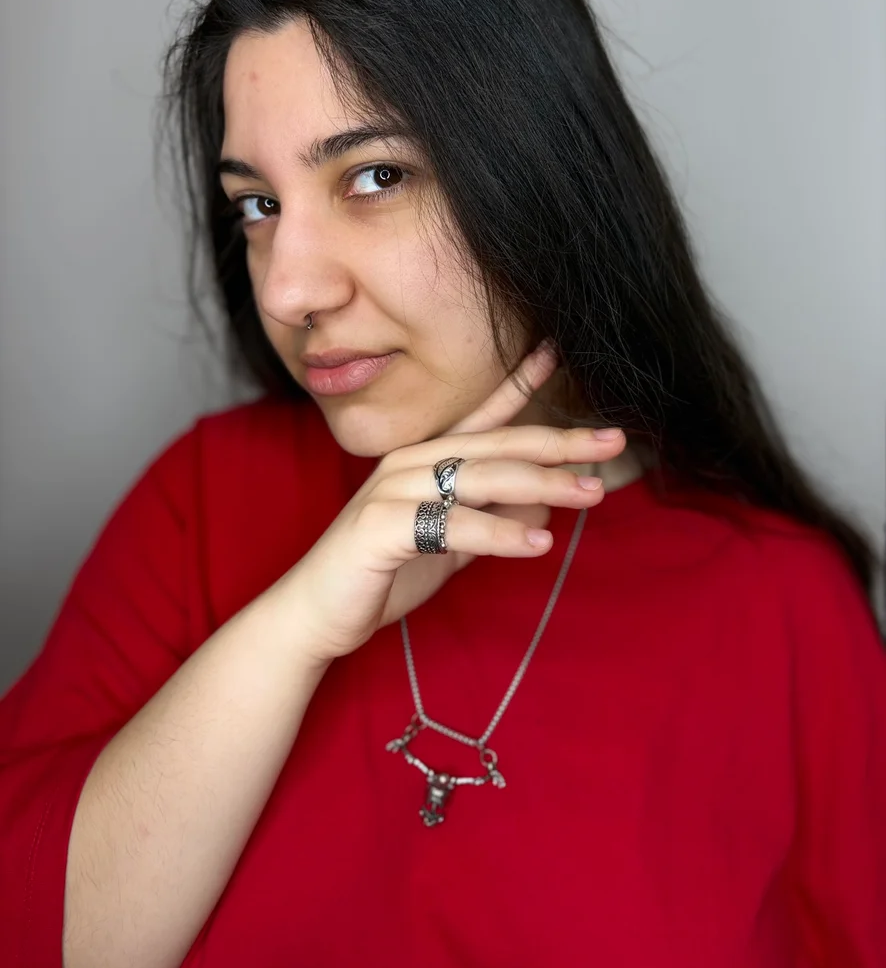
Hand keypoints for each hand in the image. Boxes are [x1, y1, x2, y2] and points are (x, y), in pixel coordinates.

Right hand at [280, 343, 625, 662]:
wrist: (315, 615)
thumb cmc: (378, 575)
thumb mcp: (447, 548)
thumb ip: (488, 524)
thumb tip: (541, 513)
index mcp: (424, 462)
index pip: (482, 419)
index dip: (519, 385)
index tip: (556, 352)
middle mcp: (409, 464)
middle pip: (496, 445)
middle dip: (558, 441)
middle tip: (612, 439)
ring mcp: (392, 492)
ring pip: (480, 477)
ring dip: (542, 484)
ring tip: (591, 492)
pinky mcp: (380, 528)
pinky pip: (451, 525)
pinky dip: (499, 533)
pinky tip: (539, 542)